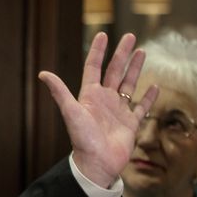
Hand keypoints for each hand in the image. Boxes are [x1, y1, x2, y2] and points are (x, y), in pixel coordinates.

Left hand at [39, 32, 158, 187]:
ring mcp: (118, 110)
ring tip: (142, 52)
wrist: (96, 163)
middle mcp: (104, 99)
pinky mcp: (130, 124)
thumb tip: (42, 73)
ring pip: (129, 84)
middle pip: (115, 71)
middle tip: (131, 36)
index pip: (94, 66)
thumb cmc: (82, 138)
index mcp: (90, 94)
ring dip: (135, 68)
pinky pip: (141, 107)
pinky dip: (148, 97)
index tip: (103, 34)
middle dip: (122, 54)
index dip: (98, 51)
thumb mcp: (70, 112)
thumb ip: (59, 92)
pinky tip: (154, 86)